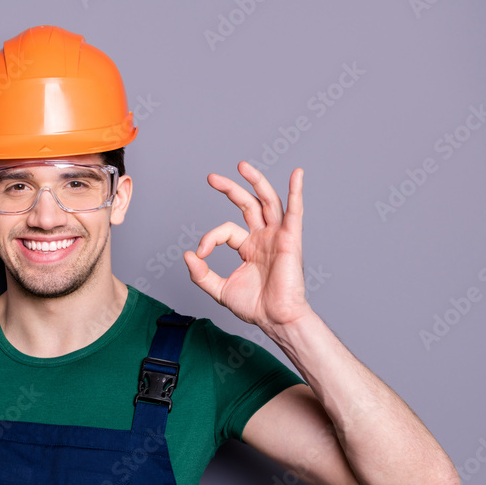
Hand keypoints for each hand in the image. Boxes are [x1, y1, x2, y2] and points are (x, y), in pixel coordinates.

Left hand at [183, 162, 310, 331]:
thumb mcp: (218, 289)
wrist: (275, 319)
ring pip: (268, 201)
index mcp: (249, 247)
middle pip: (247, 204)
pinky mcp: (291, 239)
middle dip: (230, 189)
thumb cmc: (254, 306)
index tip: (201, 254)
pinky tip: (297, 174)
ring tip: (242, 166)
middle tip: (211, 177)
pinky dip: (296, 192)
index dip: (210, 238)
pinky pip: (295, 211)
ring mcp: (278, 236)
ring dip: (256, 181)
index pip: (225, 230)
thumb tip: (188, 254)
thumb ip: (200, 273)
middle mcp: (264, 237)